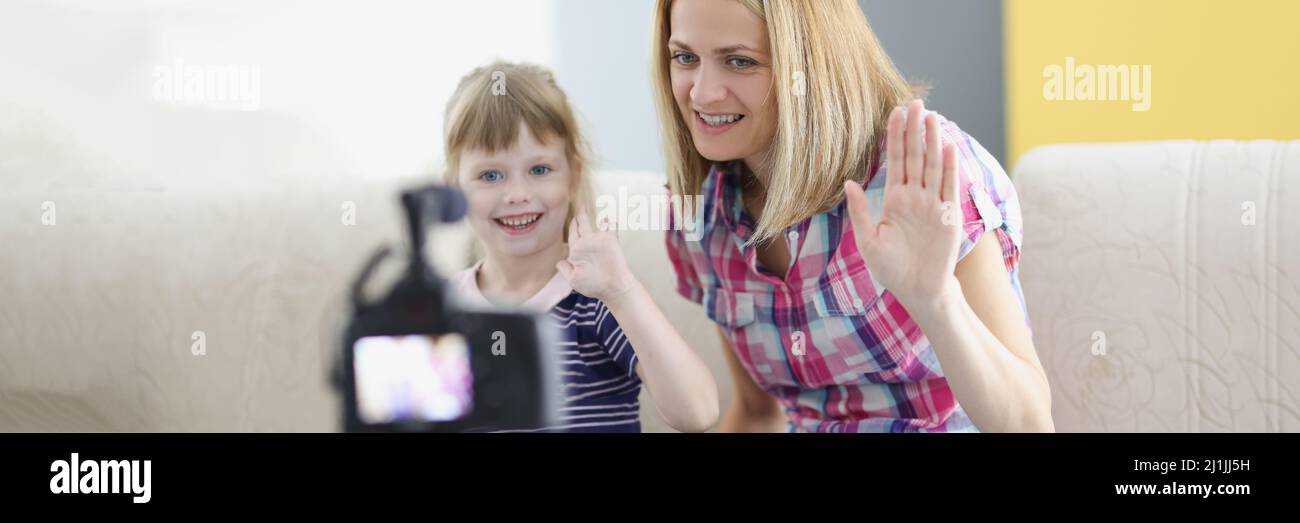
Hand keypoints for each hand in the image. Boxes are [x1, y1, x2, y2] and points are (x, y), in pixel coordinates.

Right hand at [556, 210, 636, 303]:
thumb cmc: (595, 285)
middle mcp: (586, 242)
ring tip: (593, 210)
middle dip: (580, 215)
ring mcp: (599, 239)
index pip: (572, 234)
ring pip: (595, 223)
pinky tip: (611, 218)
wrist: (615, 286)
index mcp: (575, 251)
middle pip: (581, 224)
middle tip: (580, 207)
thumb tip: (559, 261)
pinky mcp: (612, 239)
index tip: (572, 218)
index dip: (572, 225)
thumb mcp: (573, 281)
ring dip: (593, 216)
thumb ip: (564, 269)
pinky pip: (611, 227)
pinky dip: (611, 222)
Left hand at [843, 99, 963, 311]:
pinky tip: (947, 147)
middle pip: (915, 156)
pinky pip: (948, 186)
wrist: (918, 290)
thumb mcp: (868, 240)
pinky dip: (949, 167)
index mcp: (895, 199)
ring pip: (932, 165)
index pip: (895, 161)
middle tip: (915, 102)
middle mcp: (915, 197)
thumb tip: (849, 182)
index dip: (894, 137)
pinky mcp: (949, 215)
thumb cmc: (892, 269)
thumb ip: (859, 211)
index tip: (894, 113)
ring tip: (932, 116)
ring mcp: (933, 204)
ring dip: (932, 141)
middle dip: (914, 130)